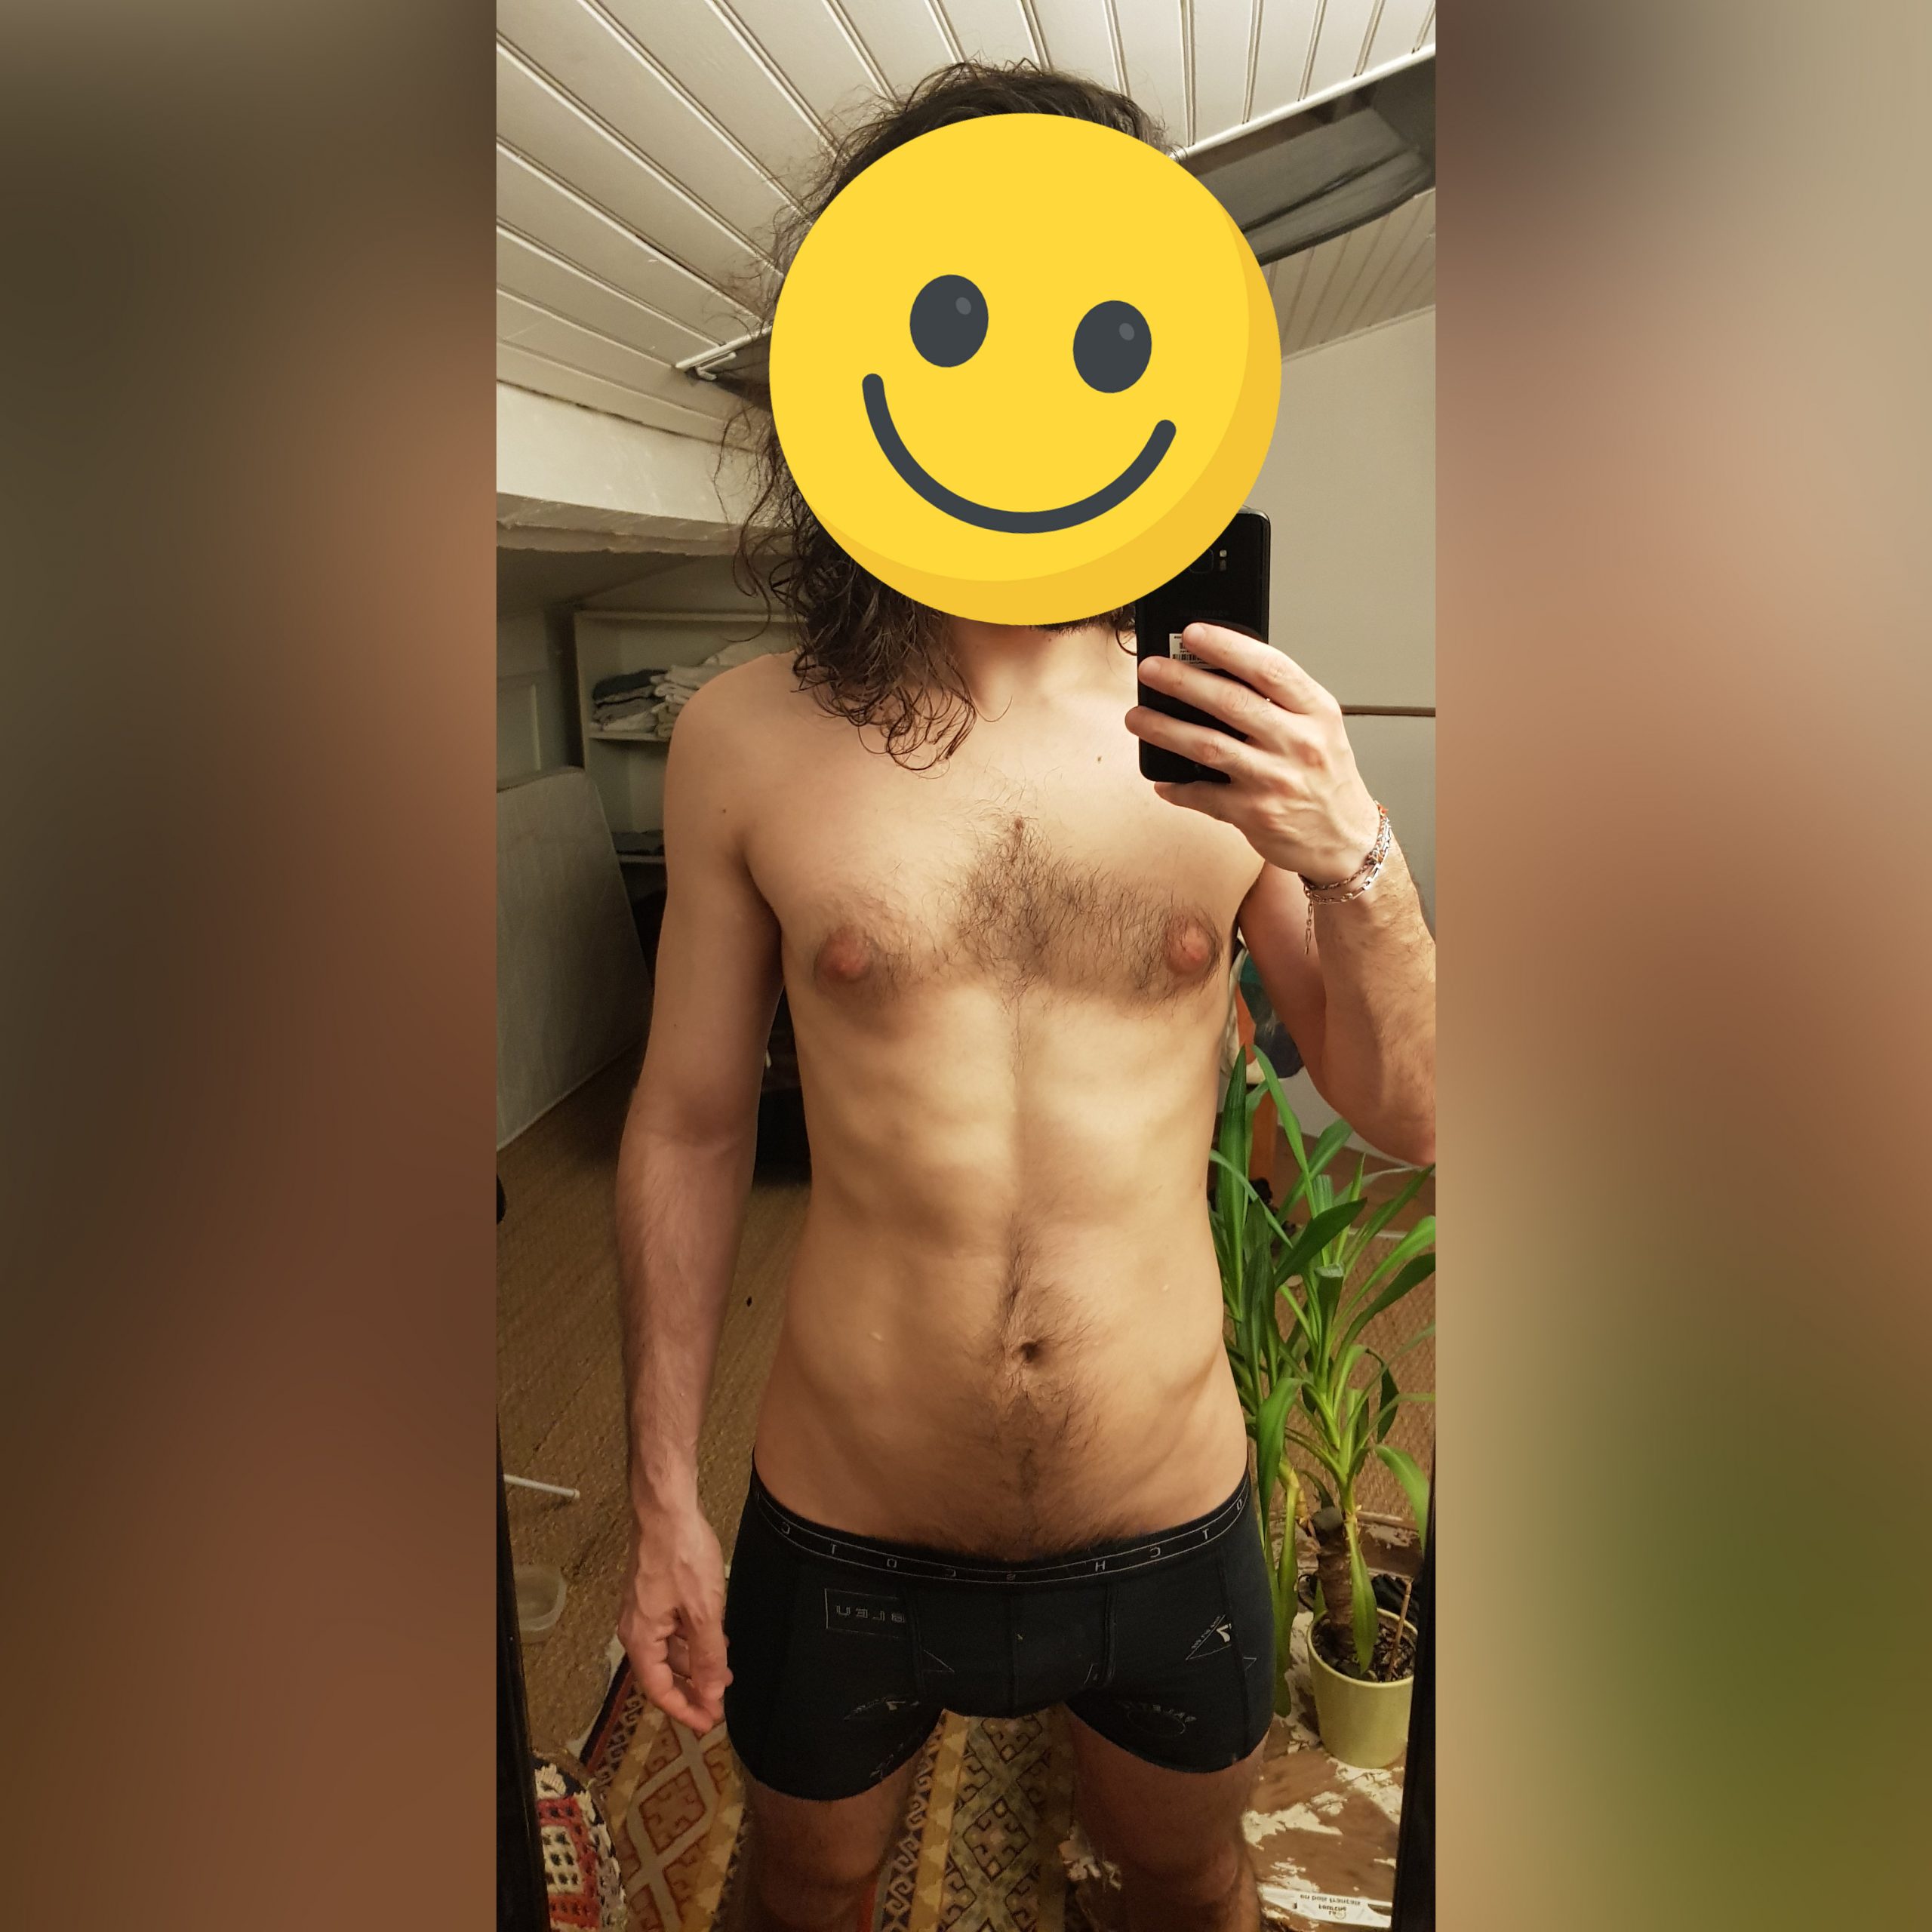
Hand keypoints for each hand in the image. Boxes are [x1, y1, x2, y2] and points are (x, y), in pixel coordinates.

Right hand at [619, 1496, 731, 1733]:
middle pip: (662, 1672)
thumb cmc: (682, 1556)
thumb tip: (711, 1695)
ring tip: (724, 1673)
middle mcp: (635, 1627)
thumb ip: (708, 1657)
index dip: (685, 1710)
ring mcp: (642, 1608)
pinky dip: (691, 1639)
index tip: (709, 1723)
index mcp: (640, 1638)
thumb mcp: (704, 1612)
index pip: (660, 1690)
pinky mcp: (653, 1592)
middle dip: (692, 1688)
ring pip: (668, 1649)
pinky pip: (671, 1628)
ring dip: (694, 1663)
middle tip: (720, 1703)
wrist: (666, 1508)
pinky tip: (713, 1638)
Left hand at [1127, 624, 1380, 879]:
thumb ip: (1282, 700)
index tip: (1193, 633)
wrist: (1345, 839)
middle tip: (1151, 669)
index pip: (1270, 668)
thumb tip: (1217, 671)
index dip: (1228, 646)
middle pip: (1231, 702)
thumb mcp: (1321, 728)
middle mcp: (1299, 743)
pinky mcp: (1255, 814)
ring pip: (1209, 745)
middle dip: (1182, 681)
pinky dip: (1177, 787)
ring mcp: (1276, 780)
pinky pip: (1203, 795)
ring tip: (1137, 717)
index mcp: (1317, 712)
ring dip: (1165, 729)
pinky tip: (1161, 779)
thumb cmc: (1326, 778)